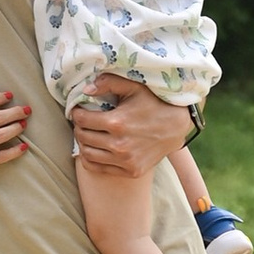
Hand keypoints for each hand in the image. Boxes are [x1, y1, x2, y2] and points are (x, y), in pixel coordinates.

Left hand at [68, 81, 192, 177]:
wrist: (177, 127)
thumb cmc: (154, 103)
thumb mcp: (135, 86)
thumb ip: (109, 82)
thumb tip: (86, 89)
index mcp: (117, 123)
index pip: (82, 120)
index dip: (76, 112)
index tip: (79, 110)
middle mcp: (119, 145)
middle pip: (82, 136)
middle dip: (79, 126)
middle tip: (83, 120)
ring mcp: (125, 161)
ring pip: (87, 154)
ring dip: (83, 142)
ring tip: (88, 133)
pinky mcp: (131, 171)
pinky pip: (98, 168)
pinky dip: (91, 158)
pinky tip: (95, 148)